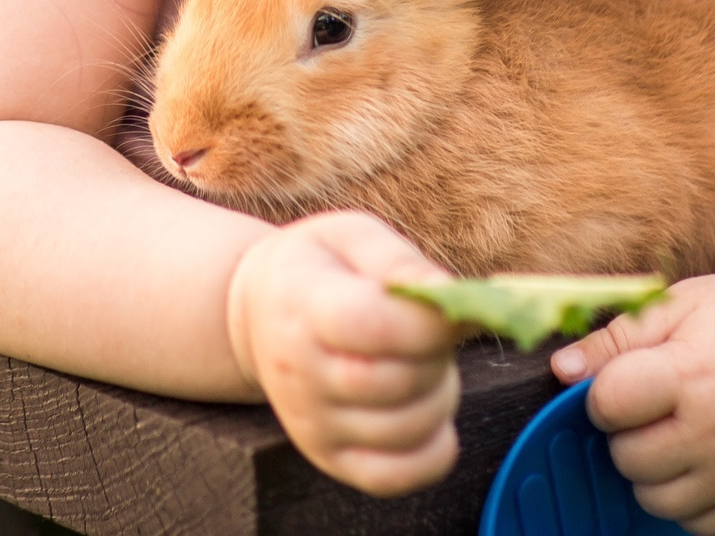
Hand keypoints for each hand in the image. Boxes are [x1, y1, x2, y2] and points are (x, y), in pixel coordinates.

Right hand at [227, 212, 460, 495]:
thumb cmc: (319, 269)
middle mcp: (299, 373)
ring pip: (407, 429)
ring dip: (440, 396)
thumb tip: (450, 296)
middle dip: (438, 356)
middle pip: (397, 381)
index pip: (372, 326)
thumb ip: (399, 262)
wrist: (260, 316)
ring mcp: (311, 423)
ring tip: (421, 362)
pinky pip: (398, 476)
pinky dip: (433, 450)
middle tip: (431, 330)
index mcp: (302, 303)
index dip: (429, 322)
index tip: (454, 307)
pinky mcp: (328, 458)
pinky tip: (427, 411)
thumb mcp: (349, 237)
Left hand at [550, 272, 714, 534]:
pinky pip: (696, 525)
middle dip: (626, 434)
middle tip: (656, 407)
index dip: (604, 394)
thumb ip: (614, 340)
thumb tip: (560, 370)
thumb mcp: (676, 306)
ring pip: (655, 500)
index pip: (608, 405)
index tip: (626, 382)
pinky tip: (701, 461)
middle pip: (627, 458)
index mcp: (691, 374)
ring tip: (677, 434)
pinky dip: (688, 500)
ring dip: (652, 472)